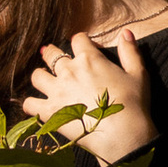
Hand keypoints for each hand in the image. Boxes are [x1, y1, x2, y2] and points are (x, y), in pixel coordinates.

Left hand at [27, 27, 153, 166]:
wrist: (122, 134)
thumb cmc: (133, 104)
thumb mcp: (138, 74)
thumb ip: (130, 52)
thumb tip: (125, 32)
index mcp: (89, 59)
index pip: (78, 39)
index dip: (81, 41)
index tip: (84, 48)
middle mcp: (69, 71)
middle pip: (51, 54)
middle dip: (52, 54)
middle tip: (54, 59)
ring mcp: (56, 91)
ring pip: (37, 76)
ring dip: (40, 76)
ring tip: (45, 81)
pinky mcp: (49, 112)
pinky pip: (30, 104)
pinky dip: (31, 104)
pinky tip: (37, 106)